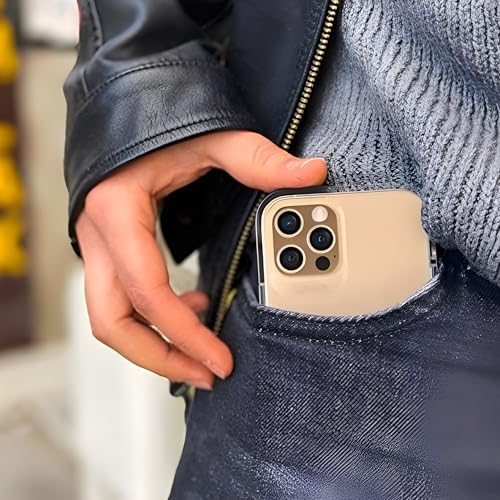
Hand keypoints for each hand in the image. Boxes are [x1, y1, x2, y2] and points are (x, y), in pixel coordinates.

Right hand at [76, 131, 325, 388]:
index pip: (148, 291)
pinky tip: (189, 308)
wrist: (123, 107)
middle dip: (157, 357)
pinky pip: (120, 300)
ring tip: (201, 349)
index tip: (221, 361)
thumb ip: (257, 158)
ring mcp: (96, 244)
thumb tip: (311, 172)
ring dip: (153, 343)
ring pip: (110, 318)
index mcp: (116, 212)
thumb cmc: (159, 119)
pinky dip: (153, 318)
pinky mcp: (107, 249)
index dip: (185, 334)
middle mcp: (96, 235)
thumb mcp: (209, 138)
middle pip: (111, 322)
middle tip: (206, 375)